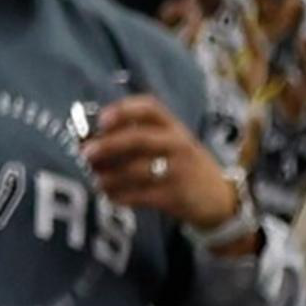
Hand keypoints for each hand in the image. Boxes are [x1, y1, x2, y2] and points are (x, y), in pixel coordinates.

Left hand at [80, 94, 239, 231]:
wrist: (219, 198)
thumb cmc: (180, 164)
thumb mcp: (169, 143)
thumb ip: (135, 137)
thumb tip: (87, 141)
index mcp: (173, 126)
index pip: (150, 107)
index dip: (123, 110)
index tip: (101, 119)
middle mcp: (178, 144)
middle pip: (138, 138)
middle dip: (108, 145)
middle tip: (86, 153)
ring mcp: (179, 170)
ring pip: (135, 170)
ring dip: (109, 176)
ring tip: (96, 180)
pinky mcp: (176, 196)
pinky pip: (140, 195)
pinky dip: (120, 196)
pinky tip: (110, 195)